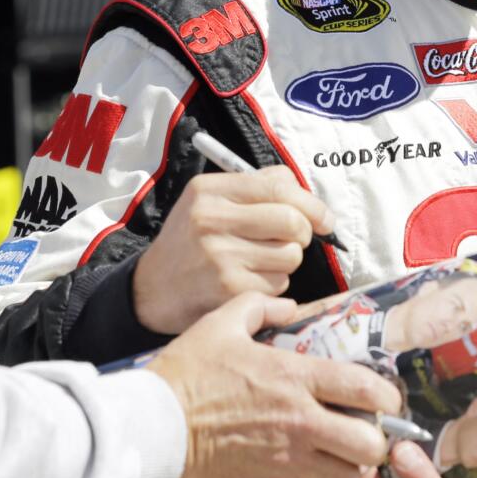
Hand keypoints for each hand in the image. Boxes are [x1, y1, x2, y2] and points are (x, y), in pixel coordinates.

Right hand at [134, 165, 334, 333]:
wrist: (152, 289)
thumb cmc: (193, 239)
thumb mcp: (210, 200)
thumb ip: (257, 188)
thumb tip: (311, 199)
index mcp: (210, 190)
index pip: (279, 187)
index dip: (312, 204)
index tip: (324, 219)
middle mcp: (212, 220)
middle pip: (291, 221)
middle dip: (303, 234)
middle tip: (292, 240)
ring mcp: (219, 257)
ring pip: (290, 256)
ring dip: (286, 262)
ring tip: (260, 261)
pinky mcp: (228, 290)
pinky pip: (279, 285)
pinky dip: (274, 286)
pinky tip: (249, 281)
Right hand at [146, 292, 401, 477]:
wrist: (153, 426)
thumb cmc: (187, 372)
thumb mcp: (222, 322)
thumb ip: (262, 307)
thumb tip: (290, 305)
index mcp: (294, 378)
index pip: (364, 389)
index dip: (388, 397)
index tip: (386, 399)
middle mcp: (299, 421)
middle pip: (368, 444)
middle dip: (375, 440)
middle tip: (364, 430)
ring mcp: (285, 460)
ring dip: (351, 467)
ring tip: (341, 455)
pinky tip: (315, 476)